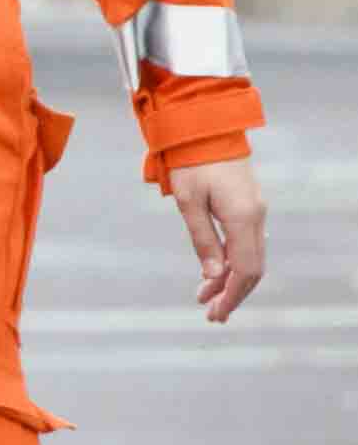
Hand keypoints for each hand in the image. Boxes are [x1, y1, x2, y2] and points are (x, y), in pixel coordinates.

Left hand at [172, 156, 270, 324]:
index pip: (246, 270)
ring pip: (249, 257)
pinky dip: (231, 262)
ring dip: (230, 280)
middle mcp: (256, 217)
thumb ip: (203, 239)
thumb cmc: (191, 163)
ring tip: (206, 299)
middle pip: (252, 268)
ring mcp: (255, 211)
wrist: (206, 129)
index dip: (232, 295)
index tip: (216, 313)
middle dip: (232, 294)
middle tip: (211, 315)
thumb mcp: (188, 202)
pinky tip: (213, 273)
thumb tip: (214, 275)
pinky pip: (245, 243)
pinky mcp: (248, 206)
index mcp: (243, 218)